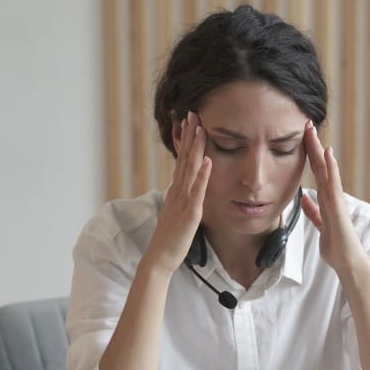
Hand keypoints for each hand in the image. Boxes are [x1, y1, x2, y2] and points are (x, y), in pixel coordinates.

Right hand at [145, 111, 211, 273]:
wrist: (161, 257)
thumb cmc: (171, 237)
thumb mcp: (176, 211)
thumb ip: (181, 197)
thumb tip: (185, 185)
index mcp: (176, 190)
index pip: (181, 160)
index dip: (185, 140)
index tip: (189, 121)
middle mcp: (177, 191)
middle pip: (184, 158)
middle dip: (189, 135)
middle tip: (193, 113)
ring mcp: (182, 200)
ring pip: (190, 169)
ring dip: (196, 148)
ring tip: (201, 128)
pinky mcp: (190, 213)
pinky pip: (197, 191)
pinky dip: (202, 175)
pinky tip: (208, 160)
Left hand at [300, 121, 369, 277]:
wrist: (348, 262)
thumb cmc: (337, 246)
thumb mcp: (320, 225)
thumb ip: (314, 211)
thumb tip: (305, 198)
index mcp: (327, 199)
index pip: (317, 172)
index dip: (309, 155)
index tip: (302, 137)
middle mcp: (333, 196)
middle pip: (321, 166)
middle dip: (313, 146)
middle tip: (307, 125)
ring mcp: (337, 200)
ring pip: (327, 171)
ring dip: (320, 152)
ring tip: (314, 133)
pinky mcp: (338, 207)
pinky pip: (333, 184)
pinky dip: (331, 169)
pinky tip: (328, 155)